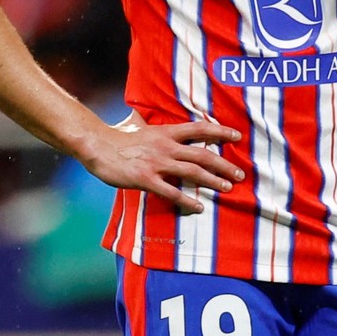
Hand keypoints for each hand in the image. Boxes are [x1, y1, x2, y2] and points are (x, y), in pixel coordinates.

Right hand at [79, 113, 244, 213]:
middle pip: (202, 154)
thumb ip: (159, 131)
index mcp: (166, 132)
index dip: (220, 131)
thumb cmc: (119, 138)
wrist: (96, 145)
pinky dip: (188, 200)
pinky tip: (199, 207)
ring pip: (192, 172)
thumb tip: (168, 129)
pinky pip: (172, 192)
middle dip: (224, 165)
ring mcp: (157, 163)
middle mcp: (166, 146)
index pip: (200, 129)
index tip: (237, 136)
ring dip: (213, 181)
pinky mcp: (146, 179)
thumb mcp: (143, 129)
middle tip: (240, 175)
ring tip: (228, 189)